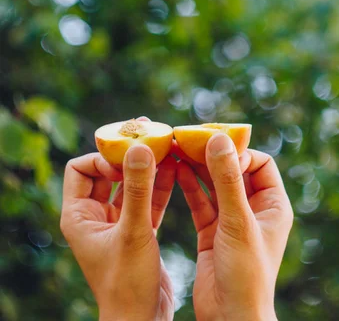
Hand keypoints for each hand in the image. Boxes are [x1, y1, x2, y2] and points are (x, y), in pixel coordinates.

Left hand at [60, 147, 175, 320]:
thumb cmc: (128, 284)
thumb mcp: (134, 232)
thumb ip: (138, 189)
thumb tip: (140, 146)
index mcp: (79, 215)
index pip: (81, 168)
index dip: (103, 158)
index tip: (130, 158)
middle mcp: (95, 215)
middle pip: (107, 171)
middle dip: (129, 155)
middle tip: (151, 133)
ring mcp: (117, 222)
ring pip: (131, 184)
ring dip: (149, 167)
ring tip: (170, 146)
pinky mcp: (138, 230)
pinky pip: (148, 199)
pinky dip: (161, 185)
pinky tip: (179, 169)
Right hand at [176, 134, 292, 320]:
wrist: (229, 319)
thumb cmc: (245, 274)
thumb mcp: (237, 222)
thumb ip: (227, 179)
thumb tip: (219, 140)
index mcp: (273, 205)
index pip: (259, 163)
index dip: (239, 153)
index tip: (216, 151)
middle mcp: (253, 209)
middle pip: (233, 170)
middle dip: (212, 155)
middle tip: (189, 139)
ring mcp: (231, 220)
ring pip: (214, 184)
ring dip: (197, 168)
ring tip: (177, 149)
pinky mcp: (212, 231)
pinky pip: (200, 201)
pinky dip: (188, 185)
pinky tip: (175, 170)